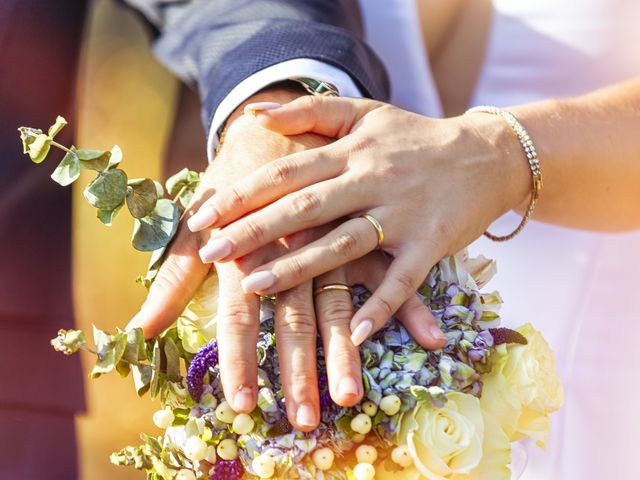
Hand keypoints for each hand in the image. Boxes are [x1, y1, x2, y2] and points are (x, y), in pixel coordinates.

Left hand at [187, 96, 529, 340]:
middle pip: (305, 207)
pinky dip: (378, 306)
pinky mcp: (431, 243)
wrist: (488, 153)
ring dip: (298, 267)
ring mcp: (402, 214)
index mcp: (351, 152)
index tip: (202, 216)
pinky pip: (402, 279)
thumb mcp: (366, 114)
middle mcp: (371, 181)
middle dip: (254, 231)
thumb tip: (254, 113)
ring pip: (343, 244)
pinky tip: (351, 332)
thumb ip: (312, 112)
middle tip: (211, 254)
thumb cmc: (415, 137)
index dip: (241, 194)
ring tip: (254, 287)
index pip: (286, 172)